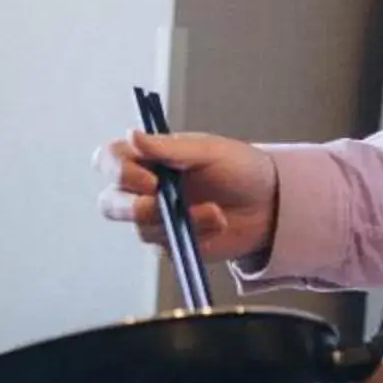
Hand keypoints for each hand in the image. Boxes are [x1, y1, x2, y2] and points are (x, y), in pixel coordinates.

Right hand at [95, 129, 279, 264]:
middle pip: (110, 203)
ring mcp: (156, 220)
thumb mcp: (209, 152)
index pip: (110, 161)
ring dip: (179, 221)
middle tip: (165, 206)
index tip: (150, 180)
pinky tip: (216, 225)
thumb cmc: (240, 168)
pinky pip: (167, 248)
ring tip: (215, 213)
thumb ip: (169, 148)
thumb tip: (132, 134)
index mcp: (148, 158)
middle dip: (134, 208)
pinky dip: (193, 236)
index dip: (119, 172)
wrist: (271, 205)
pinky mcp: (171, 245)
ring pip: (141, 229)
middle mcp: (145, 190)